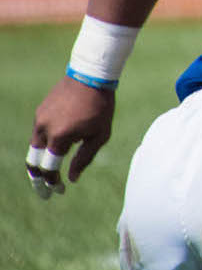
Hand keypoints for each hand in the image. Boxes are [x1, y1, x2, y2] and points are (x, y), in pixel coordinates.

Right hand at [26, 76, 115, 198]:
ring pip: (33, 148)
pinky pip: (38, 133)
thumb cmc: (101, 107)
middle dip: (37, 179)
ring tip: (47, 174)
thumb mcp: (99, 135)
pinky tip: (53, 150)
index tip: (58, 191)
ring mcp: (39, 119)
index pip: (49, 168)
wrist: (90, 76)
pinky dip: (43, 145)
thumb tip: (71, 179)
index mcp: (59, 137)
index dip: (52, 183)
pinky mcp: (40, 111)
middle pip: (33, 162)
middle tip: (44, 193)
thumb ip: (84, 158)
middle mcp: (44, 129)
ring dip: (39, 162)